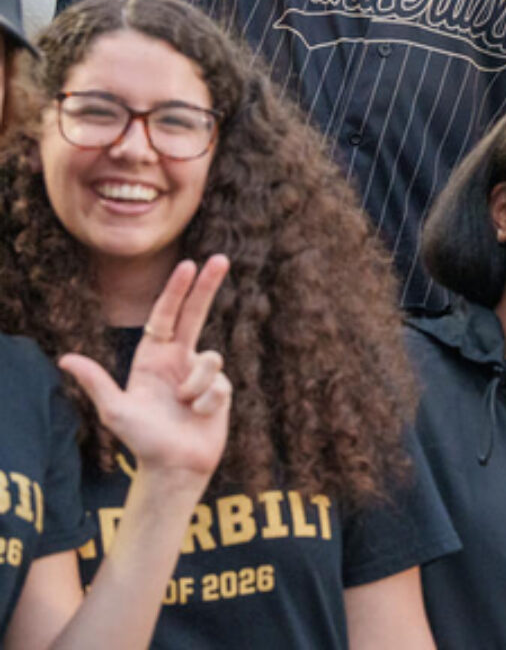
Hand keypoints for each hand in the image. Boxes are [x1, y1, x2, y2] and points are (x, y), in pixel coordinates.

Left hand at [59, 256, 230, 488]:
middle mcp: (178, 360)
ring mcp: (201, 373)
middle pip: (196, 315)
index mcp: (152, 358)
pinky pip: (220, 382)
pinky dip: (208, 400)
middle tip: (221, 258)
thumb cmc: (142, 440)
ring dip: (197, 384)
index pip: (165, 316)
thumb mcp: (115, 410)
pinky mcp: (221, 389)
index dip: (177, 291)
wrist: (175, 466)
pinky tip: (200, 415)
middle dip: (208, 286)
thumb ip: (96, 381)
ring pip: (210, 358)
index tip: (189, 265)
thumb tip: (65, 358)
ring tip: (185, 407)